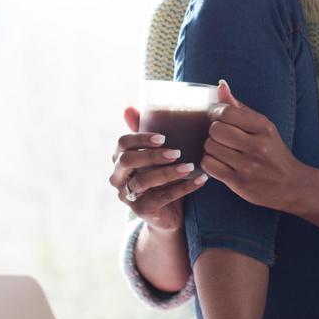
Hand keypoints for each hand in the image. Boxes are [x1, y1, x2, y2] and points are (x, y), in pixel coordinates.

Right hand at [108, 106, 207, 232]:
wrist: (169, 212)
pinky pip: (161, 197)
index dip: (140, 138)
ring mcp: (128, 195)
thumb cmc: (163, 175)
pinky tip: (200, 180)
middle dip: (152, 155)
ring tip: (190, 166)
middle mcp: (118, 177)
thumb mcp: (156, 153)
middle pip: (127, 161)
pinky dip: (183, 188)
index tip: (163, 137)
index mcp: (120, 158)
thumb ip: (146, 130)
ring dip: (168, 172)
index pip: (122, 143)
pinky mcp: (141, 210)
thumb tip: (129, 106)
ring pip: (143, 181)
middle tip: (176, 152)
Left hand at [201, 79, 304, 211]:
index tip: (219, 119)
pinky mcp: (239, 182)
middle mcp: (257, 145)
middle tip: (221, 137)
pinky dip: (210, 163)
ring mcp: (248, 165)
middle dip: (214, 132)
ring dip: (211, 148)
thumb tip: (221, 85)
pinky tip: (219, 163)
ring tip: (221, 150)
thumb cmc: (273, 152)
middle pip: (216, 129)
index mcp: (263, 127)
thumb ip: (240, 107)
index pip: (227, 112)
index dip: (216, 114)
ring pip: (210, 147)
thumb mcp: (263, 127)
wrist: (291, 185)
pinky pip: (210, 166)